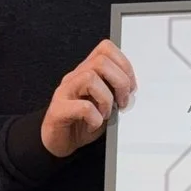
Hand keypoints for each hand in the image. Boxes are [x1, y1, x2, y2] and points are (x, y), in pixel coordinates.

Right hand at [41, 40, 136, 157]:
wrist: (58, 141)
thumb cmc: (82, 122)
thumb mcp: (104, 103)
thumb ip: (115, 92)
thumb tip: (132, 89)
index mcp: (87, 72)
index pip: (105, 49)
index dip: (124, 65)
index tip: (130, 87)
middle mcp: (75, 77)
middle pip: (101, 61)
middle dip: (120, 82)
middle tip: (122, 103)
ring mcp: (65, 92)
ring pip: (90, 78)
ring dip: (106, 100)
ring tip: (105, 114)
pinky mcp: (58, 110)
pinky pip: (83, 107)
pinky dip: (95, 118)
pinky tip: (93, 124)